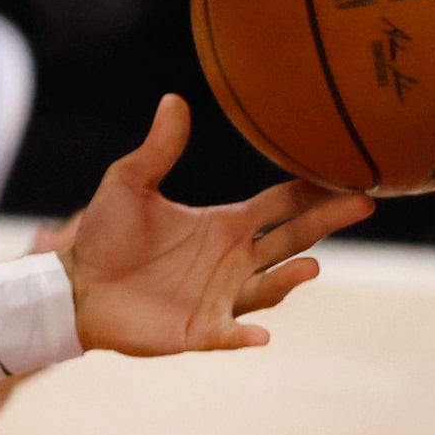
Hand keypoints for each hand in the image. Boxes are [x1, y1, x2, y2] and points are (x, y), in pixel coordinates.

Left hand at [58, 95, 371, 355]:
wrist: (74, 285)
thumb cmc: (104, 234)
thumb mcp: (129, 184)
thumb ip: (158, 149)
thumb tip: (173, 100)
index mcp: (225, 225)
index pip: (282, 205)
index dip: (314, 191)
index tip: (349, 174)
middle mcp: (233, 261)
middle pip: (290, 240)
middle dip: (325, 223)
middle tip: (361, 204)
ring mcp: (220, 297)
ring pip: (266, 288)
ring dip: (288, 279)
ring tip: (310, 264)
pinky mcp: (197, 329)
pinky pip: (227, 333)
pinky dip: (244, 335)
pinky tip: (260, 335)